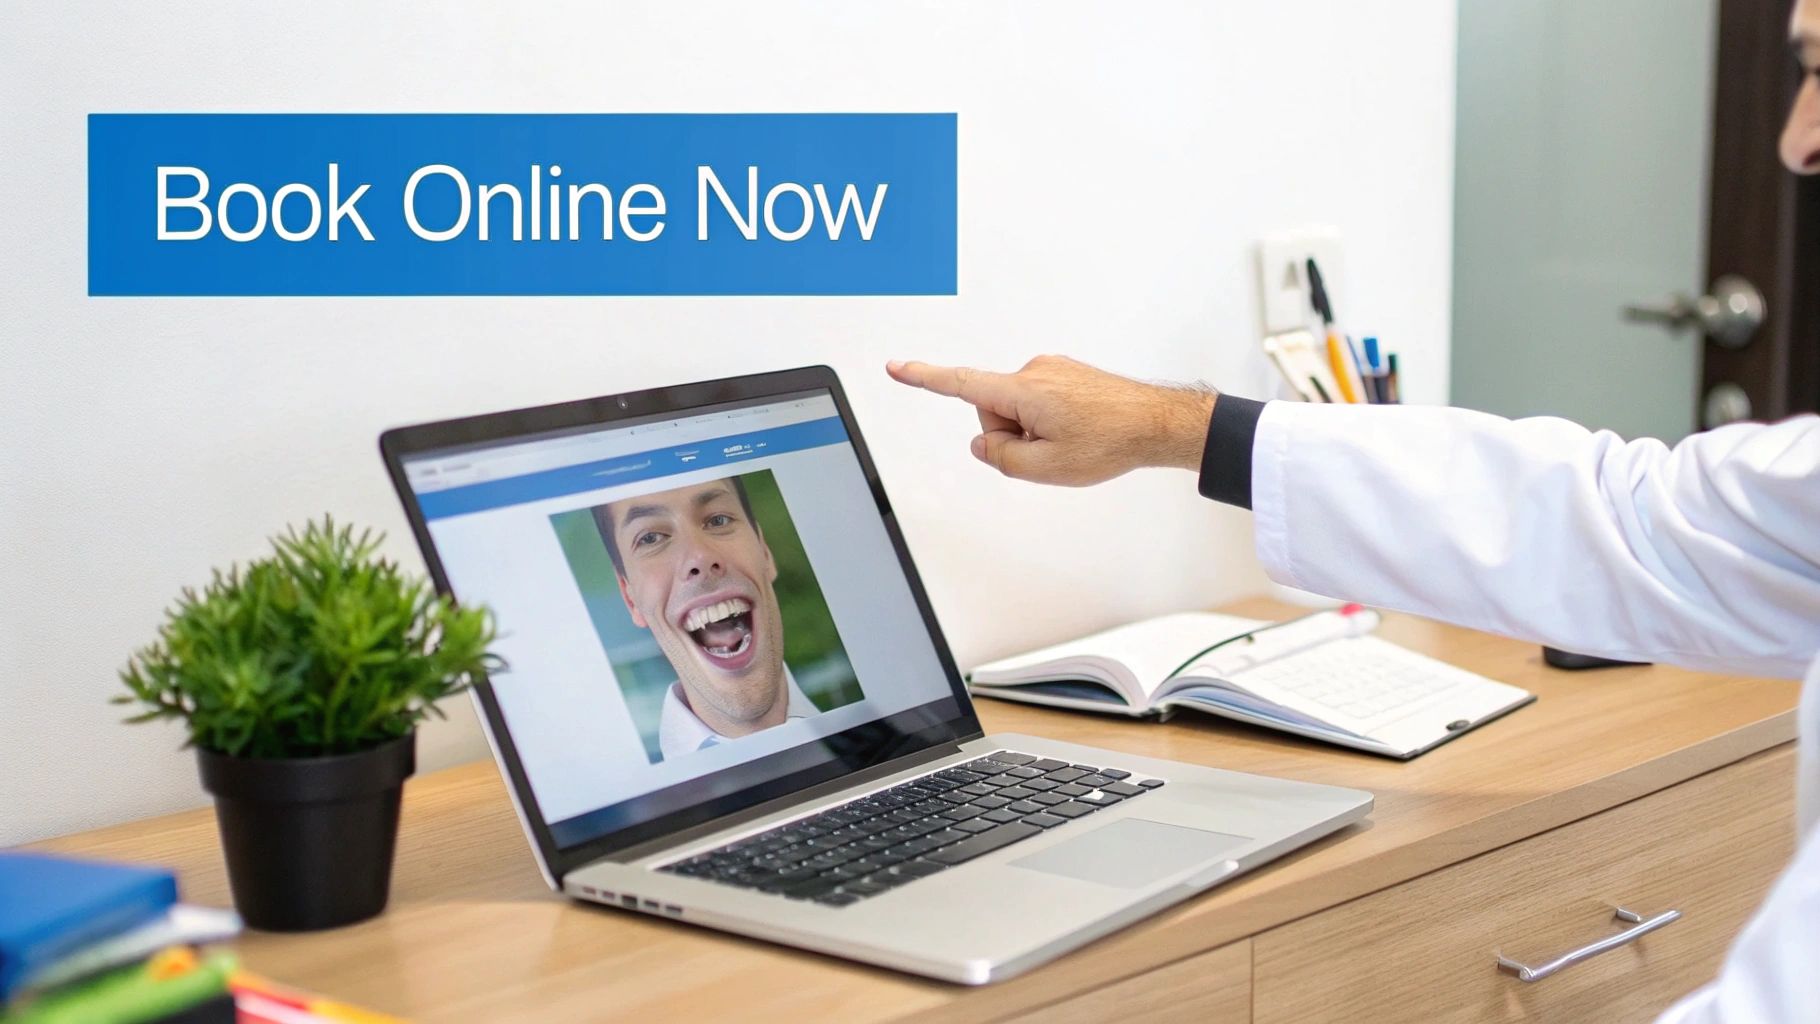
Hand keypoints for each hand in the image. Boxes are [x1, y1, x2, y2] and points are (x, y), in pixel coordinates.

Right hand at [885, 355, 1216, 485]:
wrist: (1158, 423)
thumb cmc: (1111, 440)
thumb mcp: (1045, 468)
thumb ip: (1001, 458)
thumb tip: (983, 443)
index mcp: (1022, 390)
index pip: (960, 384)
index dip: (924, 379)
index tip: (896, 367)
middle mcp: (1034, 371)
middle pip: (993, 410)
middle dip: (1012, 435)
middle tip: (1051, 450)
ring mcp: (1052, 370)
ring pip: (1018, 409)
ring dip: (1035, 430)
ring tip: (1073, 440)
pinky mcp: (1066, 374)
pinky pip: (1040, 403)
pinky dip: (1051, 421)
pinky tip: (1079, 431)